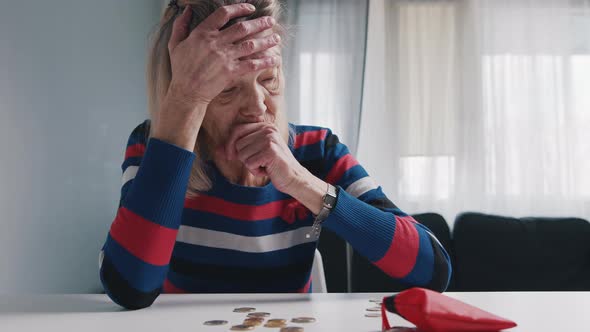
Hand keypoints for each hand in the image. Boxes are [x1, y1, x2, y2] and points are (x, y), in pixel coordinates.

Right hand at [166, 3, 280, 107]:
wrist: (186, 92)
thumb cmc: (180, 69)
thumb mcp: (175, 44)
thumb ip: (180, 25)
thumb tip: (186, 10)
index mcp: (202, 33)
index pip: (223, 14)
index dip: (239, 8)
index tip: (250, 8)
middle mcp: (215, 42)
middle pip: (242, 27)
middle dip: (260, 23)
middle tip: (271, 20)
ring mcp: (224, 57)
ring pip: (250, 44)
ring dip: (266, 40)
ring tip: (276, 37)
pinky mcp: (231, 71)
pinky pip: (252, 64)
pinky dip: (265, 61)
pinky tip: (274, 59)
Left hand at [219, 122, 303, 192]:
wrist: (293, 177)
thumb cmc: (273, 166)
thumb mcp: (255, 153)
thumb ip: (238, 148)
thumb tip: (216, 150)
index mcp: (265, 126)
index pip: (237, 130)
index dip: (230, 144)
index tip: (230, 156)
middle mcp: (268, 129)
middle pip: (239, 144)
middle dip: (245, 158)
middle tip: (259, 162)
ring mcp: (270, 139)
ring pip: (243, 155)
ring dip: (251, 165)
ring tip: (264, 166)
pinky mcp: (270, 151)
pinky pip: (250, 163)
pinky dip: (256, 171)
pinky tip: (267, 169)